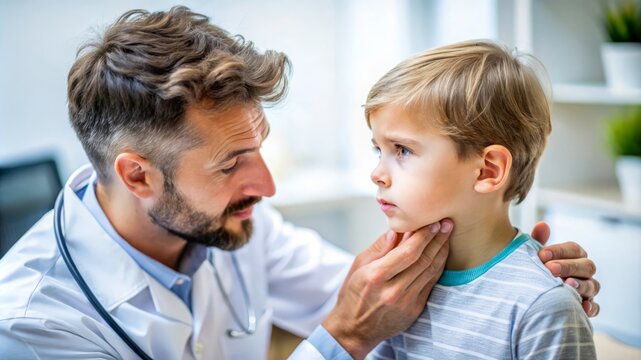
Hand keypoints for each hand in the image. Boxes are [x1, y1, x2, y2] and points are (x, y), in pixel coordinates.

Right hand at [322, 220, 451, 359]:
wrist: (354, 329)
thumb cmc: (353, 294)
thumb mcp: (359, 265)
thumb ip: (380, 246)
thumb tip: (397, 228)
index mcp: (376, 276)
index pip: (408, 252)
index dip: (424, 235)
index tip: (433, 222)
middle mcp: (393, 290)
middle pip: (423, 260)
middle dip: (437, 239)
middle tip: (446, 223)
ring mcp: (406, 302)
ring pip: (431, 271)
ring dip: (441, 251)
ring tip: (447, 235)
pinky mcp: (415, 310)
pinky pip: (431, 284)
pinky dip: (437, 267)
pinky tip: (440, 254)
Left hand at [531, 221, 599, 316]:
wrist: (530, 296)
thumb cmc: (536, 271)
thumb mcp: (535, 257)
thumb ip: (538, 241)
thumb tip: (542, 225)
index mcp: (573, 257)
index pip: (574, 249)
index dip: (559, 251)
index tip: (541, 255)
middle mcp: (584, 272)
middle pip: (587, 266)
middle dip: (569, 266)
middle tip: (550, 269)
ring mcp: (587, 290)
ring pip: (593, 285)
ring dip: (581, 285)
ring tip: (567, 285)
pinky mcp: (586, 307)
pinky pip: (595, 308)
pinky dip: (591, 308)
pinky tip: (582, 307)